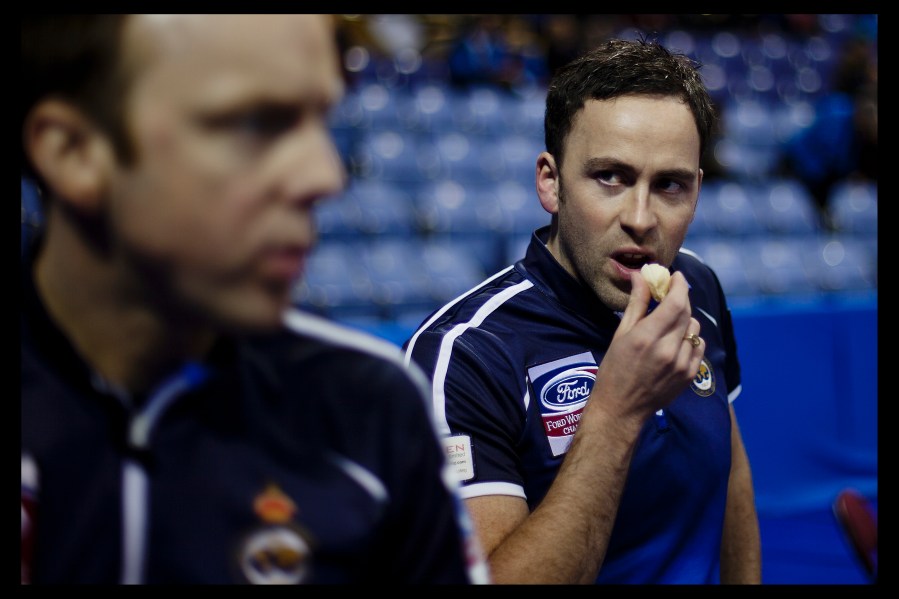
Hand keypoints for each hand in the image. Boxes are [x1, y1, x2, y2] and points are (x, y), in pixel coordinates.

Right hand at [589, 271, 702, 423]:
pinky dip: (691, 338)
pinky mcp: (689, 375)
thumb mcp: (620, 335)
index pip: (675, 302)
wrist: (621, 409)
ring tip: (669, 323)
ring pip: (694, 328)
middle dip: (680, 298)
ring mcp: (682, 364)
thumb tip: (641, 276)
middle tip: (670, 294)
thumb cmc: (614, 370)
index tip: (675, 276)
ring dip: (684, 319)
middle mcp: (668, 350)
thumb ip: (636, 304)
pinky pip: (698, 346)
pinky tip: (676, 341)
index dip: (679, 285)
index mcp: (647, 337)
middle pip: (686, 312)